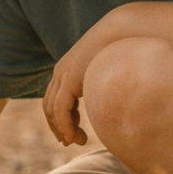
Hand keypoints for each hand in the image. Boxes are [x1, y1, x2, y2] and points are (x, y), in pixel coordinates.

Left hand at [42, 26, 111, 145]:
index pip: (55, 100)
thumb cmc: (122, 50)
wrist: (123, 31)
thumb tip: (115, 98)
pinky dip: (64, 125)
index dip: (60, 119)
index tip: (72, 134)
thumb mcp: (108, 71)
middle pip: (49, 107)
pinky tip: (73, 136)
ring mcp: (63, 75)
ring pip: (52, 110)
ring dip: (63, 129)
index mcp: (68, 70)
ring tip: (77, 142)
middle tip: (70, 142)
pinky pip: (60, 109)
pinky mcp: (70, 79)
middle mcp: (61, 72)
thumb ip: (103, 84)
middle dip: (58, 127)